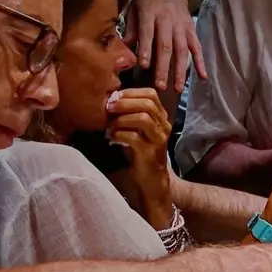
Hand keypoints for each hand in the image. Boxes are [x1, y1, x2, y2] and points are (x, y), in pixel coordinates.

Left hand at [105, 87, 174, 227]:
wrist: (151, 179)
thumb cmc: (140, 152)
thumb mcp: (136, 129)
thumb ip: (129, 115)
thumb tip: (110, 99)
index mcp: (161, 117)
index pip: (151, 94)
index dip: (131, 93)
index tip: (113, 97)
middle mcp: (163, 125)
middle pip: (148, 103)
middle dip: (124, 103)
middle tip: (108, 107)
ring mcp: (159, 139)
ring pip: (143, 118)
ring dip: (121, 119)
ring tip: (109, 125)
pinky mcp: (150, 152)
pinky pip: (134, 138)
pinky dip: (119, 135)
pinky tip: (111, 138)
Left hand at [124, 0, 205, 91]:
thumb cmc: (146, 0)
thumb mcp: (133, 9)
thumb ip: (131, 28)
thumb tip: (126, 48)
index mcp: (150, 14)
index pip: (148, 33)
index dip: (147, 49)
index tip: (144, 66)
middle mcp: (168, 21)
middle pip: (166, 46)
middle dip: (163, 67)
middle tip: (160, 86)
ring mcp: (182, 26)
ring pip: (182, 50)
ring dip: (180, 70)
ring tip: (177, 88)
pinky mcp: (191, 29)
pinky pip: (197, 47)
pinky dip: (200, 62)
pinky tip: (202, 76)